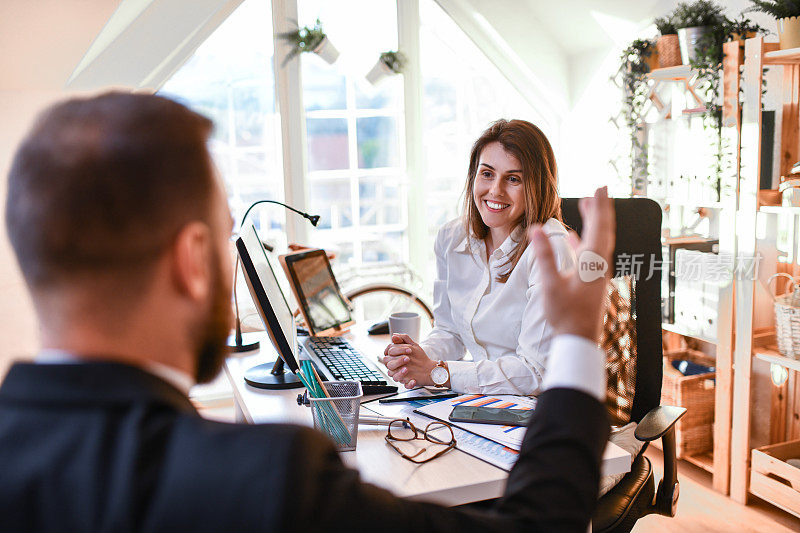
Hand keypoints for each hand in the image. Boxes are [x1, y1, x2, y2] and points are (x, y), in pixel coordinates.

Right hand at [381, 334, 435, 388]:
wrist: (429, 367)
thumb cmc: (418, 356)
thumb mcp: (412, 345)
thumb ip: (403, 339)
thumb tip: (394, 336)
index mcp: (395, 358)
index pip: (389, 353)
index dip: (397, 350)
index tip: (409, 349)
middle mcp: (396, 367)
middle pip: (389, 365)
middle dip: (397, 361)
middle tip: (407, 358)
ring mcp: (401, 375)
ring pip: (394, 376)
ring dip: (400, 373)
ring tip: (407, 369)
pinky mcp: (407, 382)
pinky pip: (405, 385)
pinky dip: (409, 384)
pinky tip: (413, 380)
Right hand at [528, 186, 614, 342]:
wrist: (579, 339)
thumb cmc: (566, 315)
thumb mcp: (551, 285)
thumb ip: (544, 257)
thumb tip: (536, 230)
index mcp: (593, 263)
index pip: (600, 227)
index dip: (600, 206)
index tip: (601, 187)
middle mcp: (599, 265)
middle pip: (603, 231)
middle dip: (601, 209)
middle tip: (599, 191)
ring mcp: (597, 273)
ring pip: (598, 241)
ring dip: (594, 223)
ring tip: (588, 207)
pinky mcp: (591, 281)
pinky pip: (590, 254)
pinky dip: (584, 242)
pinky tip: (573, 238)